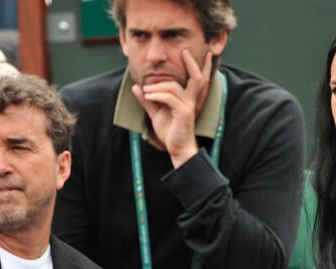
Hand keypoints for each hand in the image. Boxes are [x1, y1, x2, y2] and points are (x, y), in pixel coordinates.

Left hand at [132, 50, 212, 167]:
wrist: (177, 148)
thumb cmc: (171, 131)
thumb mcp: (156, 113)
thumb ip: (148, 100)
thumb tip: (137, 88)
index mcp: (187, 98)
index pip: (196, 78)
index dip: (198, 65)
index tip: (194, 52)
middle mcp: (190, 100)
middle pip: (196, 76)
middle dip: (191, 62)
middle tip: (185, 51)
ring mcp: (188, 106)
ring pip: (173, 87)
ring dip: (157, 86)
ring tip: (145, 90)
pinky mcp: (183, 112)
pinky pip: (169, 98)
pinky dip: (156, 95)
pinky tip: (148, 96)